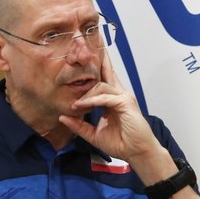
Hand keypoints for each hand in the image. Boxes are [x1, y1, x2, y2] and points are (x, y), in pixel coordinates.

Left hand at [59, 53, 173, 182]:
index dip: (96, 67)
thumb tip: (62, 117)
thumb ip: (79, 126)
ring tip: (75, 105)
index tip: (85, 56)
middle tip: (83, 45)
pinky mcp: (126, 103)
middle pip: (107, 71)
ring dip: (86, 95)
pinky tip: (82, 106)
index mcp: (113, 99)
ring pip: (101, 85)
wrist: (137, 153)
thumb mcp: (94, 135)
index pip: (103, 78)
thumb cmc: (121, 143)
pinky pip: (105, 97)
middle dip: (97, 59)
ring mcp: (124, 97)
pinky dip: (93, 101)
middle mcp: (119, 94)